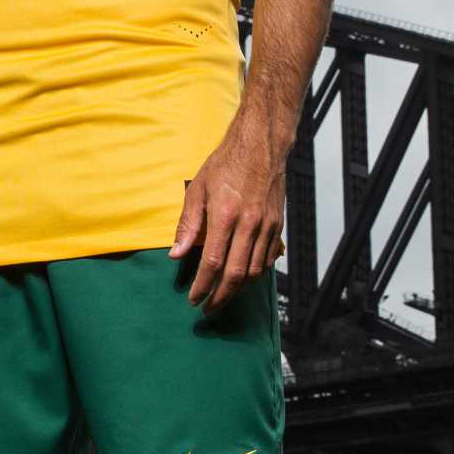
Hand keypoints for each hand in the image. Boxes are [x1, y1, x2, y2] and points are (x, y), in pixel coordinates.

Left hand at [171, 112, 284, 310]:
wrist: (261, 145)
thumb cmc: (226, 164)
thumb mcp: (197, 189)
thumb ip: (187, 225)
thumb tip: (176, 254)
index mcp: (226, 215)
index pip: (213, 262)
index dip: (202, 285)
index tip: (193, 299)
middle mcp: (249, 224)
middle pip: (236, 274)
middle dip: (220, 296)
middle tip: (208, 308)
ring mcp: (267, 225)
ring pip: (254, 271)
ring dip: (237, 289)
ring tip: (222, 295)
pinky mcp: (277, 224)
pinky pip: (267, 258)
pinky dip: (254, 274)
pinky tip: (242, 278)